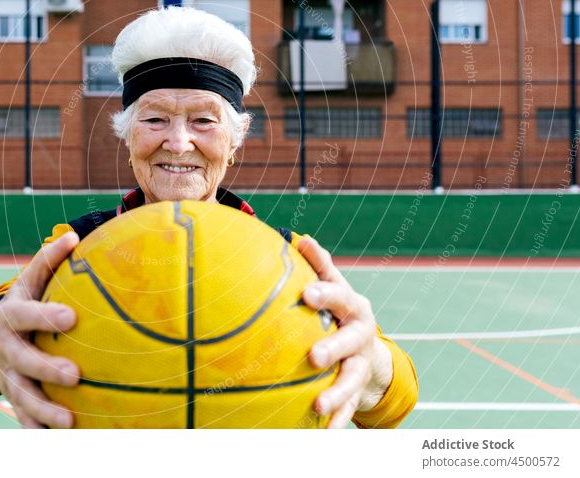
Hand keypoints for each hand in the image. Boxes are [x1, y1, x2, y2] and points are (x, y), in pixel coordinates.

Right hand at [0, 232, 80, 428]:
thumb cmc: (24, 303)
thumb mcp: (31, 281)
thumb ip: (48, 260)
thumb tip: (73, 235)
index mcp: (11, 315)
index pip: (26, 314)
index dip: (46, 316)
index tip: (73, 318)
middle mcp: (4, 347)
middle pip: (21, 361)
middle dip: (45, 368)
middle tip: (75, 375)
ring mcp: (5, 375)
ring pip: (20, 396)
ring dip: (43, 410)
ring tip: (70, 422)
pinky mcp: (11, 396)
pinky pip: (23, 418)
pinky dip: (38, 430)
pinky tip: (59, 441)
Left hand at [297, 236, 392, 428]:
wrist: (368, 351)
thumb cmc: (339, 311)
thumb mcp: (334, 286)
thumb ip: (319, 266)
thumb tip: (300, 238)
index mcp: (353, 307)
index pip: (340, 296)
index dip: (325, 293)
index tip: (307, 294)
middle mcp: (361, 335)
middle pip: (350, 341)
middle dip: (334, 348)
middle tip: (313, 356)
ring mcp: (360, 365)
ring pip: (352, 380)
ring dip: (337, 393)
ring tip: (318, 405)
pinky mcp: (357, 391)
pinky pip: (348, 407)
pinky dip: (336, 420)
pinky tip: (323, 431)